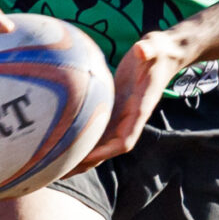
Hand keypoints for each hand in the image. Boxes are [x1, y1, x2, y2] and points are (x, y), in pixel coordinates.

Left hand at [73, 29, 193, 170]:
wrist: (165, 54)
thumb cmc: (158, 50)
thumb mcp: (154, 47)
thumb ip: (149, 49)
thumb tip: (143, 48)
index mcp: (140, 109)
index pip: (126, 139)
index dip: (108, 150)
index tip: (89, 157)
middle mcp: (130, 118)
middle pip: (108, 150)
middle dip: (87, 163)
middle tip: (60, 172)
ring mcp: (121, 116)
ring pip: (100, 144)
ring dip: (80, 157)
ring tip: (53, 166)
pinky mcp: (114, 109)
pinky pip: (97, 129)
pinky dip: (81, 139)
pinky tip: (60, 142)